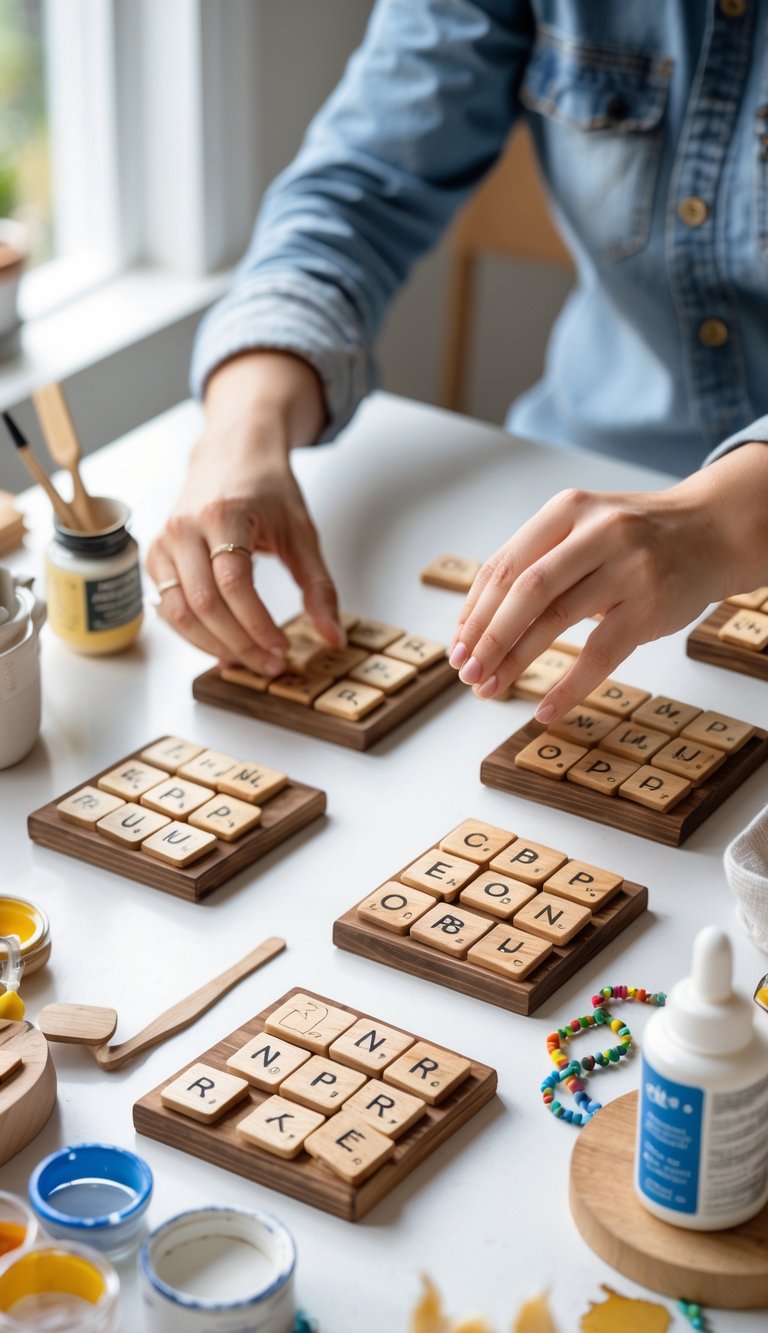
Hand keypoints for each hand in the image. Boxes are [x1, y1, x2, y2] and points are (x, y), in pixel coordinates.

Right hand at [147, 351, 342, 674]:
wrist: (231, 453)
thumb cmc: (266, 489)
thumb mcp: (302, 533)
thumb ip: (319, 587)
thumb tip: (333, 637)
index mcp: (223, 514)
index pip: (234, 583)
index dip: (257, 625)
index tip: (282, 648)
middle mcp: (185, 528)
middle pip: (204, 604)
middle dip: (239, 643)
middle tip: (270, 664)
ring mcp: (164, 543)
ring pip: (178, 612)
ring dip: (213, 646)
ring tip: (249, 661)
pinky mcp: (155, 557)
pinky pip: (168, 607)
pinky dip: (194, 634)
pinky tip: (223, 647)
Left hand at [448, 444, 767, 721]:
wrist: (714, 531)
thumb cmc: (637, 538)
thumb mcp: (586, 528)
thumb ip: (540, 561)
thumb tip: (480, 625)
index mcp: (567, 510)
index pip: (504, 565)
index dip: (474, 610)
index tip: (457, 645)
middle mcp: (596, 532)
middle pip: (524, 591)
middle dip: (487, 637)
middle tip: (466, 672)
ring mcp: (627, 568)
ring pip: (555, 620)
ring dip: (515, 661)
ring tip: (490, 688)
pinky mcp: (651, 606)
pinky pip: (600, 653)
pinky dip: (568, 687)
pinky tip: (544, 709)